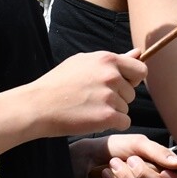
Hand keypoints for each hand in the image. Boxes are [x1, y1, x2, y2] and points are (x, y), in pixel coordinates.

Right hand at [26, 50, 147, 137]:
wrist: (36, 106)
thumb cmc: (58, 83)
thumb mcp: (83, 62)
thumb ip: (114, 59)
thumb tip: (138, 53)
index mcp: (107, 59)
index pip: (141, 70)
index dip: (132, 80)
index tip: (119, 86)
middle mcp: (111, 75)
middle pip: (132, 93)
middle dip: (118, 98)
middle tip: (93, 99)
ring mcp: (110, 96)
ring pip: (126, 108)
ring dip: (112, 111)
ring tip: (88, 108)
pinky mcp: (107, 116)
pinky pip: (125, 122)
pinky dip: (112, 124)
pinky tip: (94, 120)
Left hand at [71, 134, 176, 177]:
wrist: (87, 158)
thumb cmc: (114, 147)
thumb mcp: (138, 143)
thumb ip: (158, 152)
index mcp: (162, 166)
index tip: (164, 171)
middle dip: (144, 173)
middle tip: (130, 160)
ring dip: (125, 177)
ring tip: (114, 164)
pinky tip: (107, 174)